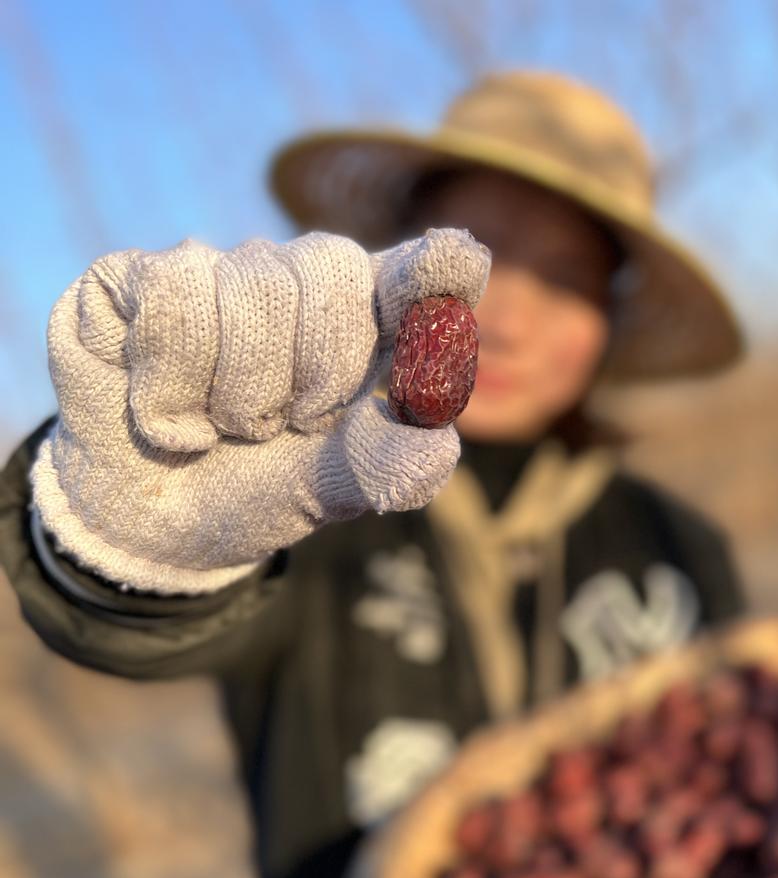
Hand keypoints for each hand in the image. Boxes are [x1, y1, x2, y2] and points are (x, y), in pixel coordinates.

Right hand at [30, 228, 489, 593]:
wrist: (156, 526)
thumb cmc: (264, 492)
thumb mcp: (337, 494)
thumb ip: (392, 468)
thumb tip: (438, 439)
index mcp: (369, 321)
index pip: (416, 272)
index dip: (434, 267)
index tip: (453, 264)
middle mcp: (297, 277)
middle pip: (331, 269)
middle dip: (315, 373)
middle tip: (290, 424)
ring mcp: (215, 268)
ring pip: (250, 287)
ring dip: (239, 393)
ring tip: (227, 425)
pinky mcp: (136, 277)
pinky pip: (173, 298)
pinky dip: (173, 387)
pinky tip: (172, 416)